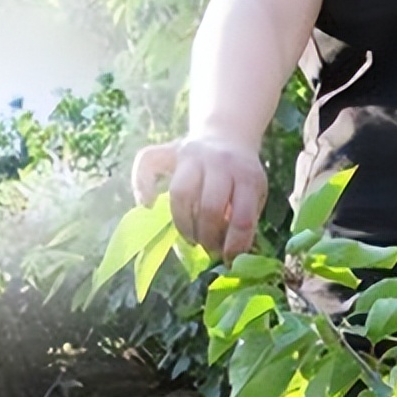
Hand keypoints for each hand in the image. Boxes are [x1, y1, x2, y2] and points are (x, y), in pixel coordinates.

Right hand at [131, 136, 268, 262]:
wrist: (228, 135)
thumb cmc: (242, 176)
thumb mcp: (255, 195)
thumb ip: (245, 219)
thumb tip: (229, 253)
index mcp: (246, 177)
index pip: (242, 219)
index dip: (235, 246)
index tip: (230, 260)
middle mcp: (218, 162)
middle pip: (209, 208)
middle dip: (208, 237)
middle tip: (209, 249)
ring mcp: (192, 154)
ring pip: (180, 194)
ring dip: (184, 225)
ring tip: (191, 238)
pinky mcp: (169, 150)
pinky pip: (146, 163)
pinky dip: (141, 186)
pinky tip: (148, 205)